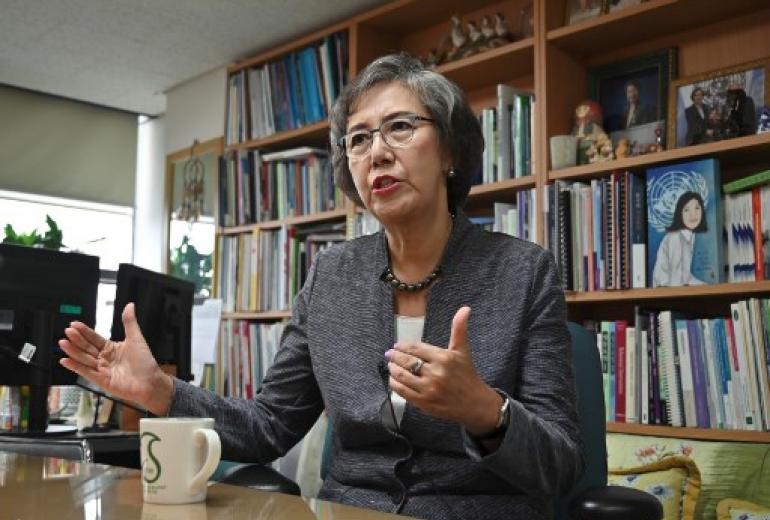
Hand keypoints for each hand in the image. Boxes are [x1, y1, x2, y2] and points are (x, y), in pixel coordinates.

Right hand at [58, 303, 172, 415]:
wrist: (151, 383)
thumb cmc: (145, 362)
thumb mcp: (136, 339)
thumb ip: (129, 322)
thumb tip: (130, 305)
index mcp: (111, 348)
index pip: (94, 338)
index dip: (84, 331)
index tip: (73, 324)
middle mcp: (105, 358)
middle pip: (87, 347)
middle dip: (77, 340)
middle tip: (67, 331)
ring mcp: (102, 369)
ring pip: (84, 358)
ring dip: (73, 351)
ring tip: (63, 343)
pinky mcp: (101, 380)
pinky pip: (86, 372)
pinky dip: (75, 366)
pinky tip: (65, 360)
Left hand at [387, 306, 501, 435]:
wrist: (474, 403)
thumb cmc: (467, 375)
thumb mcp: (463, 350)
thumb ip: (459, 329)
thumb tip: (465, 308)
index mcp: (443, 358)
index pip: (416, 348)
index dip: (403, 346)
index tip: (397, 345)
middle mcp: (435, 373)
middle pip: (407, 362)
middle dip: (394, 356)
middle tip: (389, 354)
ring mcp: (429, 389)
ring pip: (403, 376)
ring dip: (393, 370)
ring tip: (390, 365)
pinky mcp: (424, 403)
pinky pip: (403, 392)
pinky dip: (395, 385)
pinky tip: (393, 380)